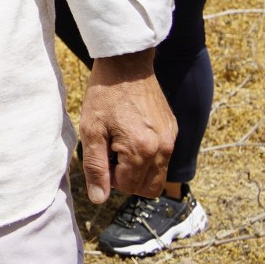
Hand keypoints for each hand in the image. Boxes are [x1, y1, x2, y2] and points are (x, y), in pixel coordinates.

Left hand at [80, 50, 175, 203]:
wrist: (126, 64)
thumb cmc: (104, 95)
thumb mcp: (91, 130)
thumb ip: (96, 167)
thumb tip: (99, 198)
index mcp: (143, 150)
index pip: (127, 186)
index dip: (109, 176)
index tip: (101, 152)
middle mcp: (163, 148)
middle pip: (147, 188)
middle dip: (126, 179)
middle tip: (110, 152)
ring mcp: (171, 139)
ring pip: (157, 175)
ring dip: (138, 169)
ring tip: (120, 143)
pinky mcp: (173, 130)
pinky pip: (163, 157)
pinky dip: (147, 156)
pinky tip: (131, 133)